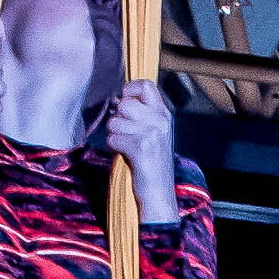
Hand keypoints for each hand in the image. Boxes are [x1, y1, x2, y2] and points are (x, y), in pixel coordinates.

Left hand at [105, 79, 178, 224]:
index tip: (124, 100)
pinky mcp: (141, 148)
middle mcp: (160, 121)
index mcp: (164, 114)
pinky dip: (114, 147)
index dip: (130, 89)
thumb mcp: (154, 133)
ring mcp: (152, 134)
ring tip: (125, 144)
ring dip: (114, 133)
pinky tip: (124, 154)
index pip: (146, 86)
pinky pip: (113, 139)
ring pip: (116, 121)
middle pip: (126, 103)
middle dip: (117, 118)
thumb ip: (143, 114)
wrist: (158, 192)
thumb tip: (118, 99)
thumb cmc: (151, 162)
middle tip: (124, 132)